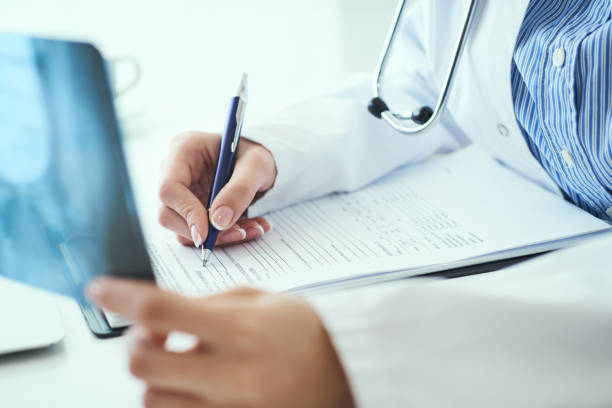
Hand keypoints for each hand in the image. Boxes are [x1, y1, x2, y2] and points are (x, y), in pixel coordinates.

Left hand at [87, 278, 354, 407]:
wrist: (348, 370)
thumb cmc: (306, 330)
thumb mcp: (260, 301)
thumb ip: (208, 305)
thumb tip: (160, 315)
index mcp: (240, 329)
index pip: (161, 309)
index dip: (121, 297)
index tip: (99, 290)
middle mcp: (231, 374)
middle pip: (141, 364)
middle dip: (137, 344)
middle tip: (154, 334)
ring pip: (152, 398)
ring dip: (156, 375)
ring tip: (184, 362)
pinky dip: (175, 399)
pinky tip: (193, 384)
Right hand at [158, 131, 276, 246]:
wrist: (258, 163)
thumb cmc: (253, 155)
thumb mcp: (256, 165)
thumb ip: (240, 190)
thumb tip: (218, 221)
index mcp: (183, 150)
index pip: (169, 188)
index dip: (186, 213)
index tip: (209, 232)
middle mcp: (175, 172)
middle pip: (168, 213)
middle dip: (203, 231)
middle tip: (238, 232)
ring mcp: (180, 194)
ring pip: (183, 229)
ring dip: (219, 237)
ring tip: (252, 228)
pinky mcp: (190, 211)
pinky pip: (199, 233)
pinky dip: (224, 236)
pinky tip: (248, 228)